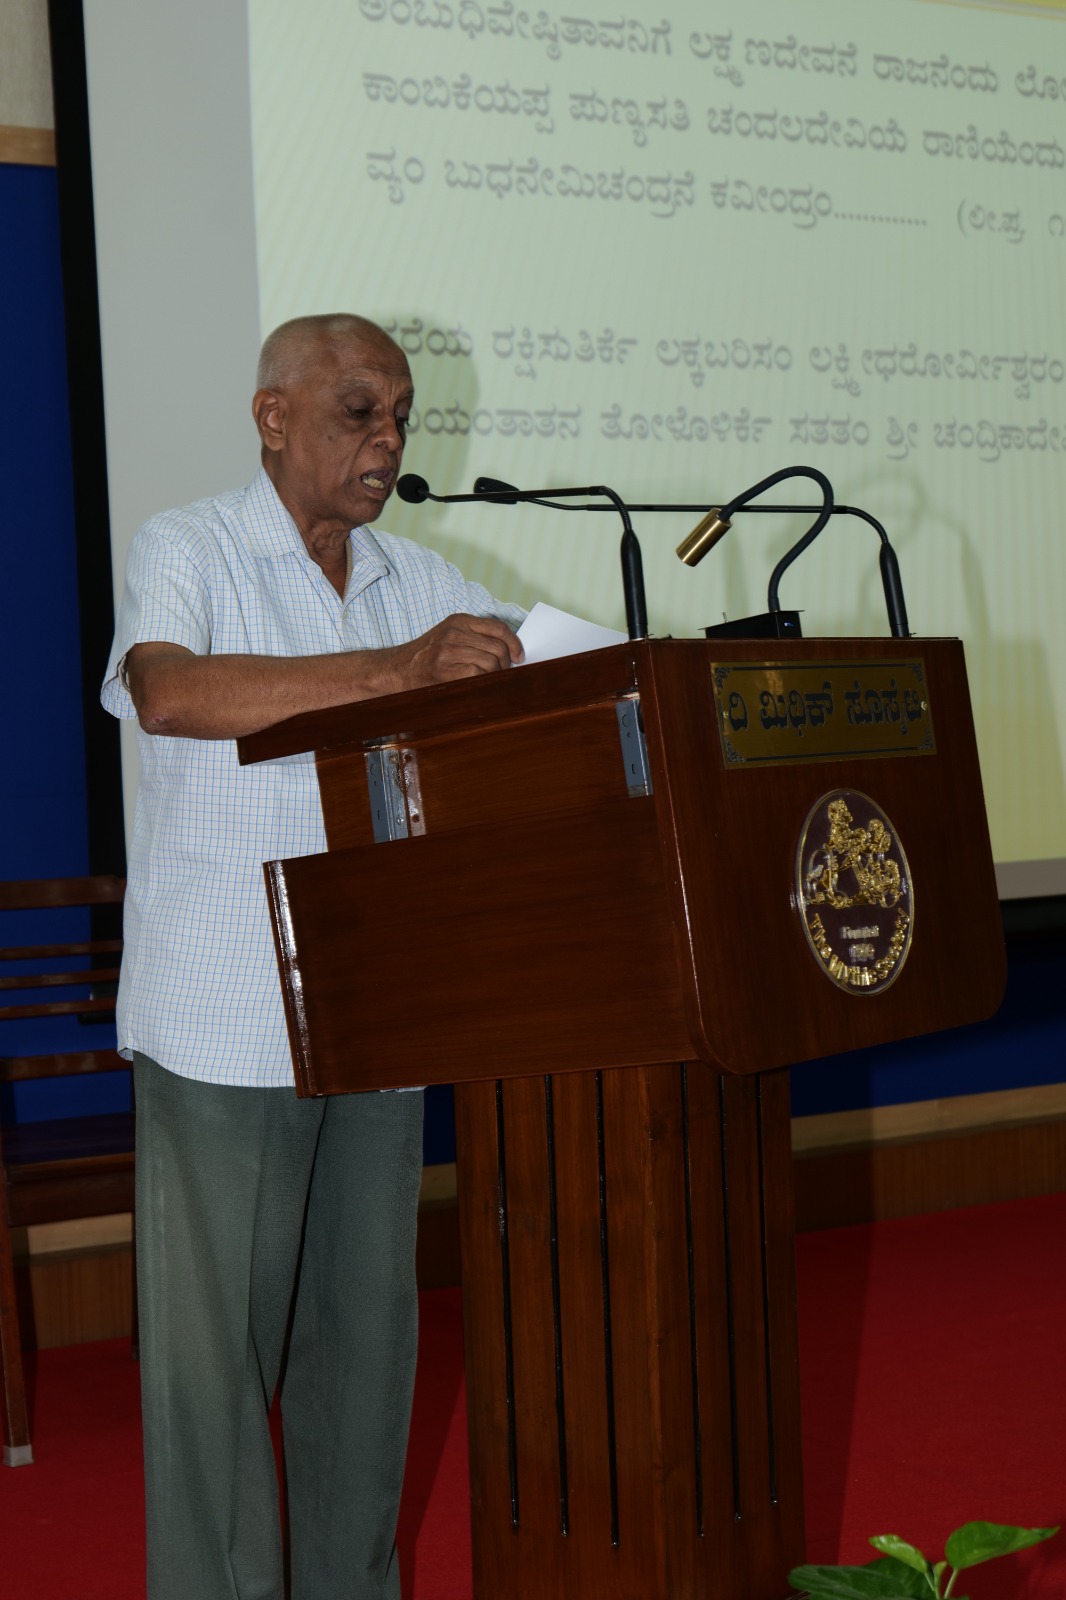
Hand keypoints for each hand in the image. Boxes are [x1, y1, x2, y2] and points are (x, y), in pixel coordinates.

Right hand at [387, 614, 522, 688]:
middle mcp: (454, 632)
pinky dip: (483, 681)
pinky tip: (477, 684)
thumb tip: (508, 650)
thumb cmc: (428, 657)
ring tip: (487, 680)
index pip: (497, 627)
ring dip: (494, 675)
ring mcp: (449, 650)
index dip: (514, 642)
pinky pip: (478, 674)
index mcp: (458, 621)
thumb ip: (474, 637)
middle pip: (497, 647)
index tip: (519, 656)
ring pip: (491, 662)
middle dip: (504, 664)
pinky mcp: (445, 669)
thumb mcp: (449, 636)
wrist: (398, 669)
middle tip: (501, 673)